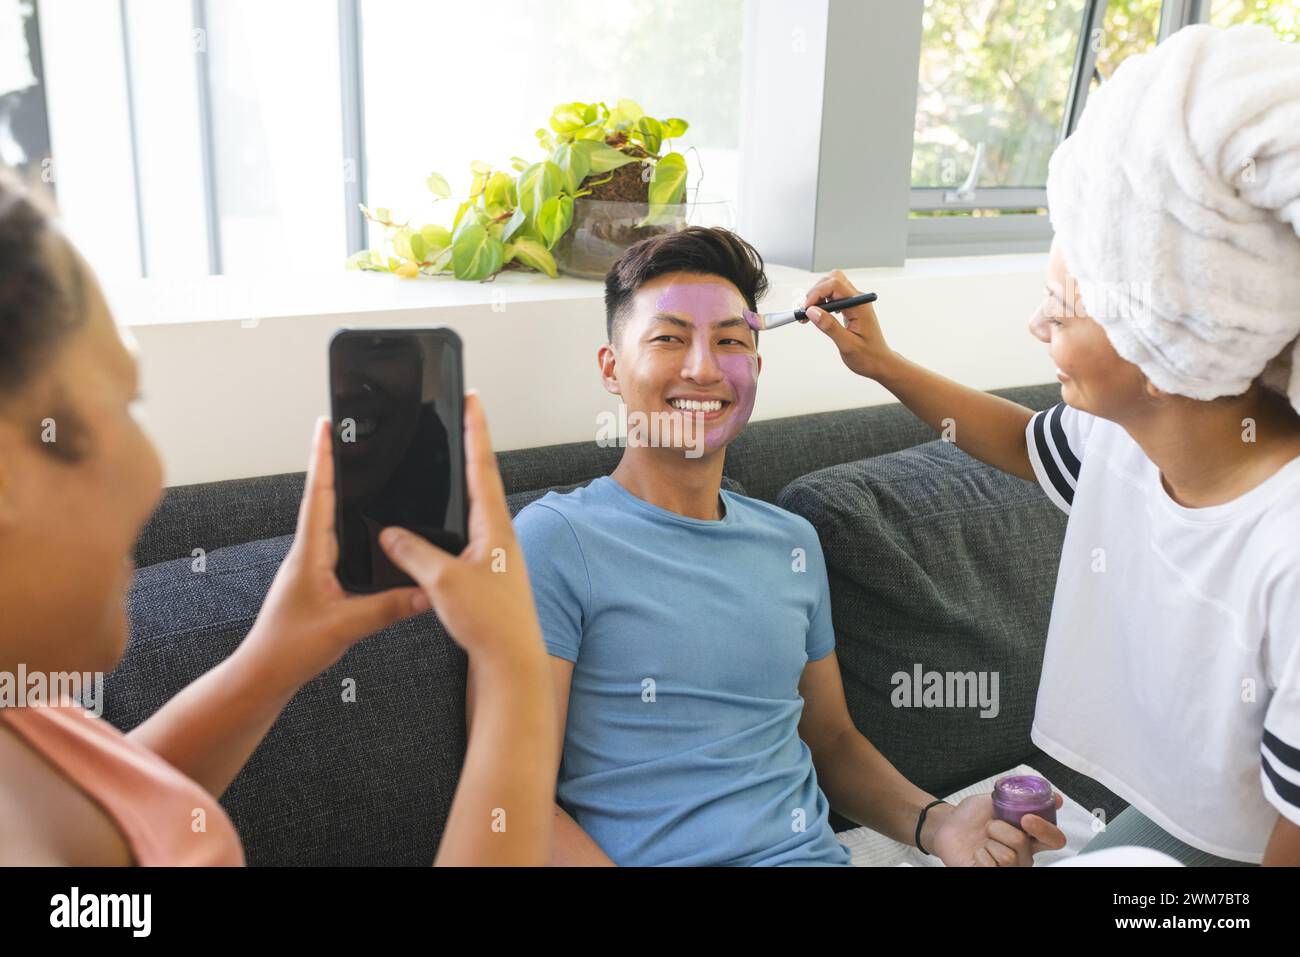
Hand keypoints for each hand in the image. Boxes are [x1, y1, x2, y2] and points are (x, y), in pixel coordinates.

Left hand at [243, 417, 428, 691]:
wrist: (263, 675)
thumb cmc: (288, 650)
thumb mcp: (345, 627)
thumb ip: (388, 608)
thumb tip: (426, 591)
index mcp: (310, 554)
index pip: (319, 496)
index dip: (324, 459)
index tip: (327, 426)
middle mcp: (308, 554)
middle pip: (323, 498)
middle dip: (334, 464)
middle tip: (346, 434)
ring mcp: (311, 568)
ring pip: (329, 520)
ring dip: (340, 492)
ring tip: (357, 468)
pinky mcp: (317, 582)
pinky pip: (336, 544)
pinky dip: (349, 525)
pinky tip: (365, 528)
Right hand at [378, 391, 545, 671]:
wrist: (511, 661)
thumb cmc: (489, 623)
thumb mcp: (443, 582)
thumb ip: (414, 553)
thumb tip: (390, 533)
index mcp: (494, 527)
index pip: (482, 466)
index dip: (475, 431)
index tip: (471, 398)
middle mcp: (500, 534)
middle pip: (481, 481)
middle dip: (468, 449)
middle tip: (457, 417)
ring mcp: (496, 553)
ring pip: (474, 509)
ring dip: (461, 484)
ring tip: (446, 459)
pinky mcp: (489, 573)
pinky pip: (467, 534)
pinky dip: (452, 519)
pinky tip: (437, 524)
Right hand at [801, 269, 894, 380]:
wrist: (879, 363)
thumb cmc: (869, 356)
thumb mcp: (847, 345)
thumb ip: (830, 326)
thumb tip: (813, 312)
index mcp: (860, 306)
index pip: (835, 285)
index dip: (816, 293)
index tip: (805, 308)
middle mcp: (858, 300)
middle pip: (833, 279)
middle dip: (815, 292)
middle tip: (805, 310)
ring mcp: (854, 303)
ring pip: (832, 286)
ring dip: (817, 297)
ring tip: (808, 315)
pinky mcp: (850, 308)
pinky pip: (833, 297)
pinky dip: (822, 303)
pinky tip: (818, 316)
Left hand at [930, 792, 1067, 866]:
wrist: (949, 824)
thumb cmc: (973, 816)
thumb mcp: (996, 799)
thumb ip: (1023, 798)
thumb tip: (1055, 798)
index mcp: (1030, 836)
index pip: (1054, 839)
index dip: (1045, 830)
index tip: (1026, 818)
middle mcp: (1023, 855)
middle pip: (1023, 844)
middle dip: (1000, 828)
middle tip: (990, 825)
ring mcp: (1008, 867)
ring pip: (1008, 857)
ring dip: (989, 841)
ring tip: (983, 839)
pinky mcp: (990, 873)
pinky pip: (990, 866)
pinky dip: (979, 855)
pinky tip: (976, 853)